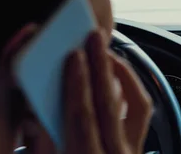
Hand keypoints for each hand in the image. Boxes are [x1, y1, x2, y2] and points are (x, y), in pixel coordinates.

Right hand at [23, 30, 152, 153]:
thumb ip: (44, 146)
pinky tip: (121, 79)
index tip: (73, 56)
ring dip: (123, 74)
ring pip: (136, 105)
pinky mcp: (139, 151)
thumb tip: (37, 115)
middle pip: (111, 103)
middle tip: (94, 38)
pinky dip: (133, 91)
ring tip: (108, 53)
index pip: (83, 115)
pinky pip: (143, 114)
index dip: (76, 83)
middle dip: (102, 65)